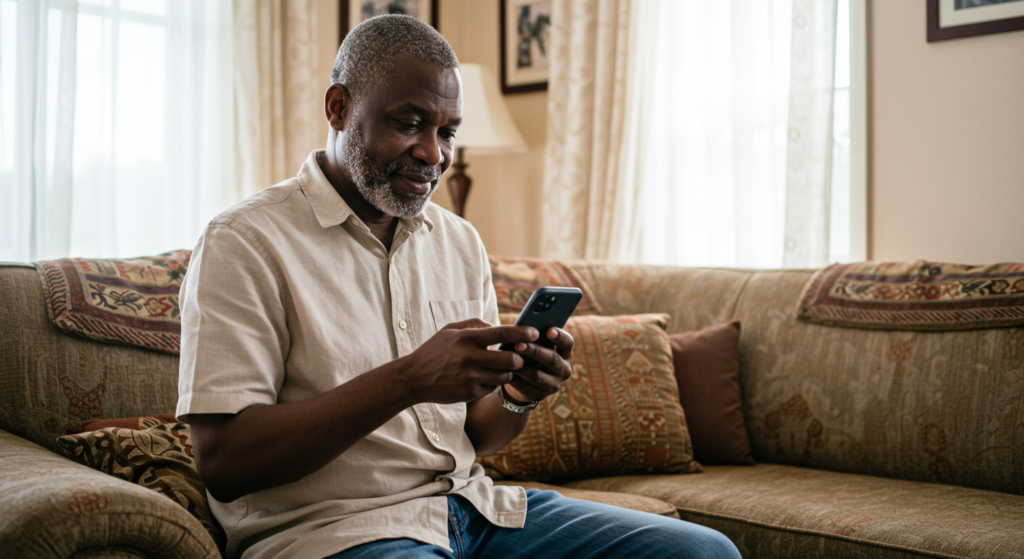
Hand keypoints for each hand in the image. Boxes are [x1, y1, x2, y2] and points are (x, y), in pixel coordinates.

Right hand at [399, 318, 540, 404]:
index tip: (535, 332)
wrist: (414, 378)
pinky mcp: (470, 392)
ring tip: (502, 367)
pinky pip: (493, 387)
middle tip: (519, 356)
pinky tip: (486, 378)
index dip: (522, 333)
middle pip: (510, 359)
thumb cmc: (434, 351)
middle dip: (519, 358)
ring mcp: (471, 377)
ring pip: (505, 376)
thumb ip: (473, 324)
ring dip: (508, 372)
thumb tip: (495, 325)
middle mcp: (470, 357)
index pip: (501, 333)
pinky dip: (494, 382)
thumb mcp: (449, 330)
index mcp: (467, 338)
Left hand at [503, 327, 573, 403]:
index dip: (560, 336)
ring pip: (537, 375)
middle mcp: (563, 369)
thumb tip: (521, 329)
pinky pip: (525, 387)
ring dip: (521, 366)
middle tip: (518, 344)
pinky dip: (514, 378)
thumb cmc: (530, 355)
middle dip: (534, 351)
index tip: (549, 330)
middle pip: (552, 359)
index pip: (567, 343)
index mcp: (565, 353)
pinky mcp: (540, 395)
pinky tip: (504, 372)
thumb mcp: (535, 345)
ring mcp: (553, 385)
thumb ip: (533, 338)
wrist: (525, 381)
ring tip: (507, 358)